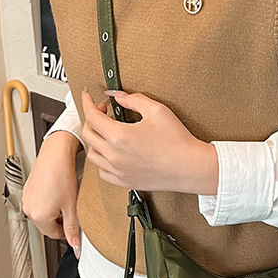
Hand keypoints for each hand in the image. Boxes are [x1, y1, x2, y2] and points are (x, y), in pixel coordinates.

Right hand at [21, 130, 81, 255]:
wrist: (55, 155)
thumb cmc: (62, 176)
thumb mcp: (71, 206)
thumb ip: (72, 228)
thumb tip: (75, 244)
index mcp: (39, 216)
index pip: (55, 234)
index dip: (68, 230)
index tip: (75, 224)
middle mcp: (29, 209)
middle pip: (48, 225)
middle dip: (60, 220)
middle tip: (72, 208)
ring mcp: (27, 199)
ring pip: (44, 214)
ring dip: (54, 211)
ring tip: (65, 197)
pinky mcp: (28, 190)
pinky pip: (39, 203)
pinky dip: (49, 201)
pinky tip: (58, 190)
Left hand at [80, 89, 218, 194]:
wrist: (189, 167)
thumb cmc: (177, 142)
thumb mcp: (157, 110)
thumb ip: (133, 99)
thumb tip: (117, 96)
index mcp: (120, 137)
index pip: (92, 117)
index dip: (87, 103)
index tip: (88, 98)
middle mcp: (115, 156)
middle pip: (88, 135)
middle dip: (92, 119)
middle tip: (104, 112)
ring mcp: (119, 171)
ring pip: (92, 155)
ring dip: (95, 141)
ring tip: (106, 133)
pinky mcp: (125, 182)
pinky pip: (102, 172)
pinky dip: (102, 161)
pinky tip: (111, 154)